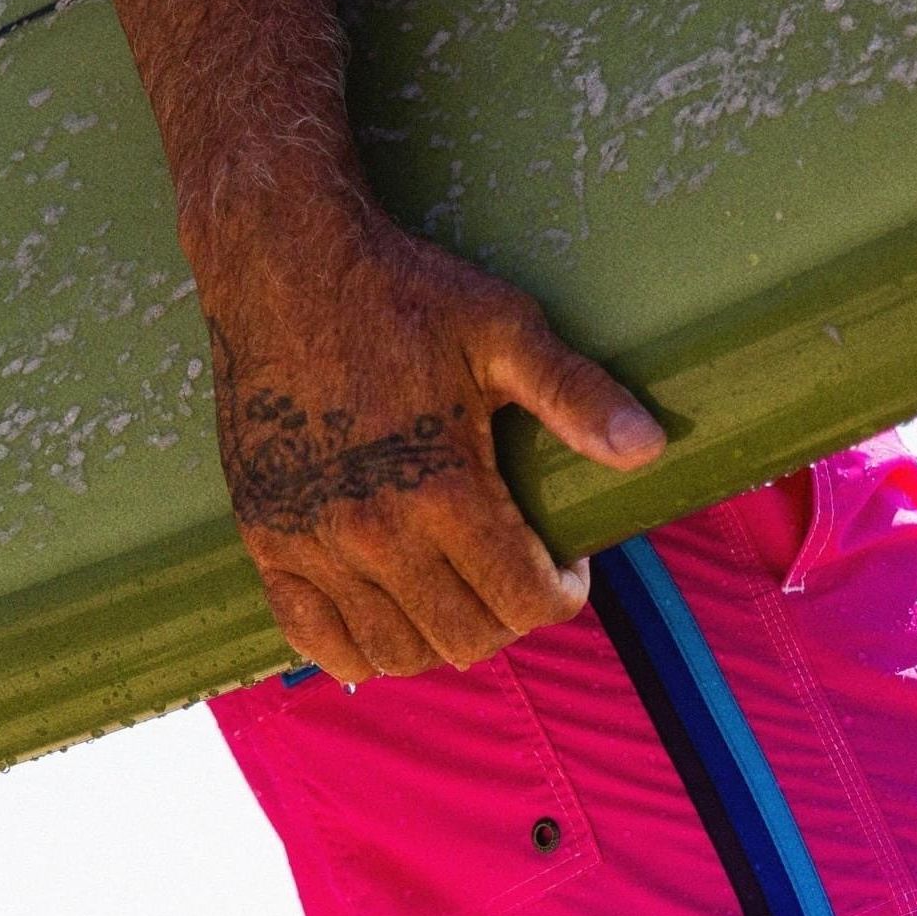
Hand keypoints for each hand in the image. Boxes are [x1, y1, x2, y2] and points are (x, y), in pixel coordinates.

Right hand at [199, 211, 665, 683]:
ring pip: (397, 652)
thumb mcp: (503, 329)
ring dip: (441, 637)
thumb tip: (649, 448)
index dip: (561, 595)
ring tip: (458, 591)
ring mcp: (314, 542)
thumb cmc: (401, 292)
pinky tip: (389, 613)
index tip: (565, 565)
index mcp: (441, 488)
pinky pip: (316, 639)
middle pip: (466, 638)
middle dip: (509, 617)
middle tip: (515, 574)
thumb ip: (575, 394)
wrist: (280, 263)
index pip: (523, 602)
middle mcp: (373, 530)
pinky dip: (358, 647)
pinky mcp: (267, 539)